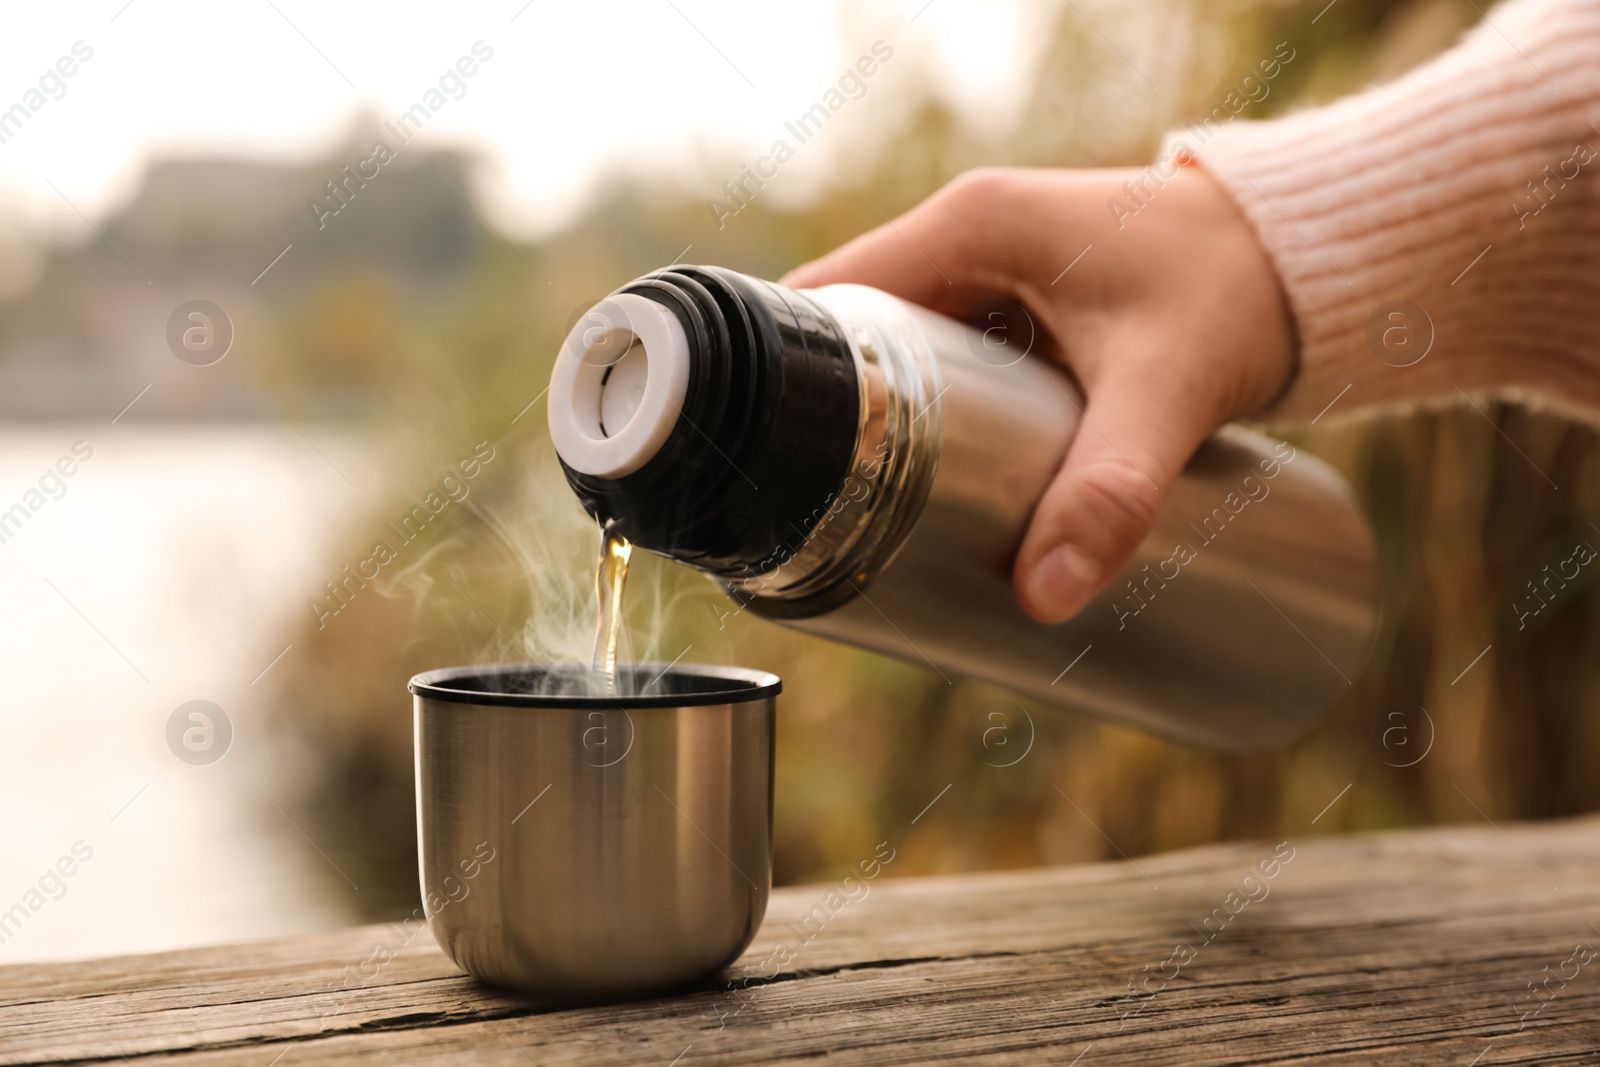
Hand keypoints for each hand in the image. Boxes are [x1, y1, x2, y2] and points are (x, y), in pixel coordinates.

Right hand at [782, 164, 1295, 623]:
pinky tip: (926, 487)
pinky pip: (947, 367)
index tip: (770, 466)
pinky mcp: (1025, 314)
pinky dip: (930, 423)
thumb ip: (1113, 491)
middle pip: (852, 337)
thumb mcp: (1168, 391)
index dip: (785, 378)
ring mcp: (995, 276)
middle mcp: (966, 240)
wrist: (1319, 261)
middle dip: (833, 423)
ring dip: (878, 429)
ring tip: (858, 520)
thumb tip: (1045, 599)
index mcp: (969, 227)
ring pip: (899, 358)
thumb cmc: (1243, 290)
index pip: (826, 297)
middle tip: (821, 518)